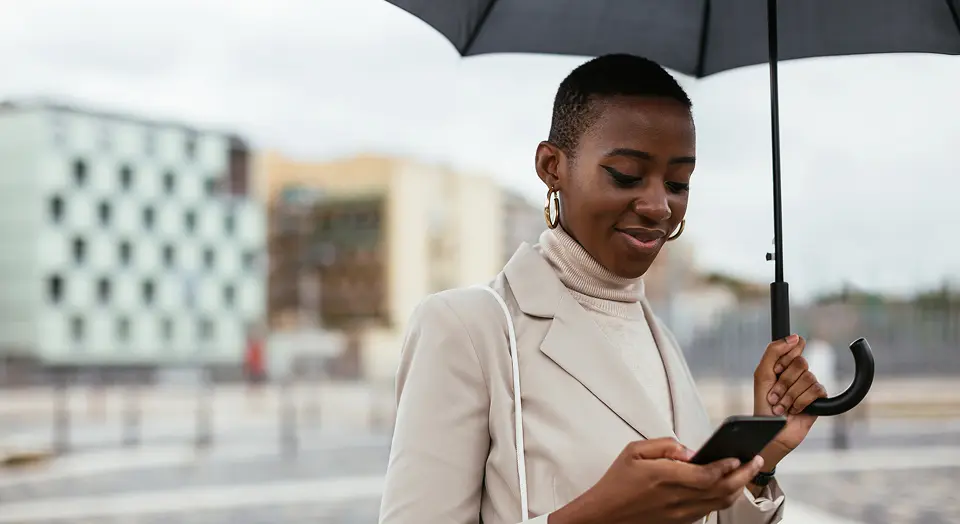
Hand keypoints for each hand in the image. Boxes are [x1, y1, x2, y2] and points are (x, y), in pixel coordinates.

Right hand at [548, 438, 764, 523]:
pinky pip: (709, 510)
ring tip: (747, 473)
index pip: (706, 474)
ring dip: (738, 488)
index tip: (739, 456)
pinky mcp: (680, 522)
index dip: (727, 466)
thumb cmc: (617, 482)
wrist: (605, 515)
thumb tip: (689, 450)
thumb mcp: (633, 451)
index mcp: (664, 477)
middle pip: (721, 489)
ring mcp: (680, 513)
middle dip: (743, 475)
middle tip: (755, 461)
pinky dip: (723, 499)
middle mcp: (676, 498)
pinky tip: (728, 487)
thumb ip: (663, 445)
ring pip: (719, 502)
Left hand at [753, 334, 826, 468]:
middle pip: (801, 362)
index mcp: (783, 364)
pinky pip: (817, 390)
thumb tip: (796, 336)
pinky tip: (794, 410)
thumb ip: (774, 352)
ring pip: (808, 377)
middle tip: (774, 396)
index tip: (775, 372)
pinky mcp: (819, 399)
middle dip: (784, 382)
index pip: (794, 346)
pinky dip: (801, 402)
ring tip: (782, 407)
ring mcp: (808, 385)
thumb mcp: (762, 375)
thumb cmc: (763, 405)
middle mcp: (797, 373)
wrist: (771, 432)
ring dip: (790, 395)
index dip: (784, 359)